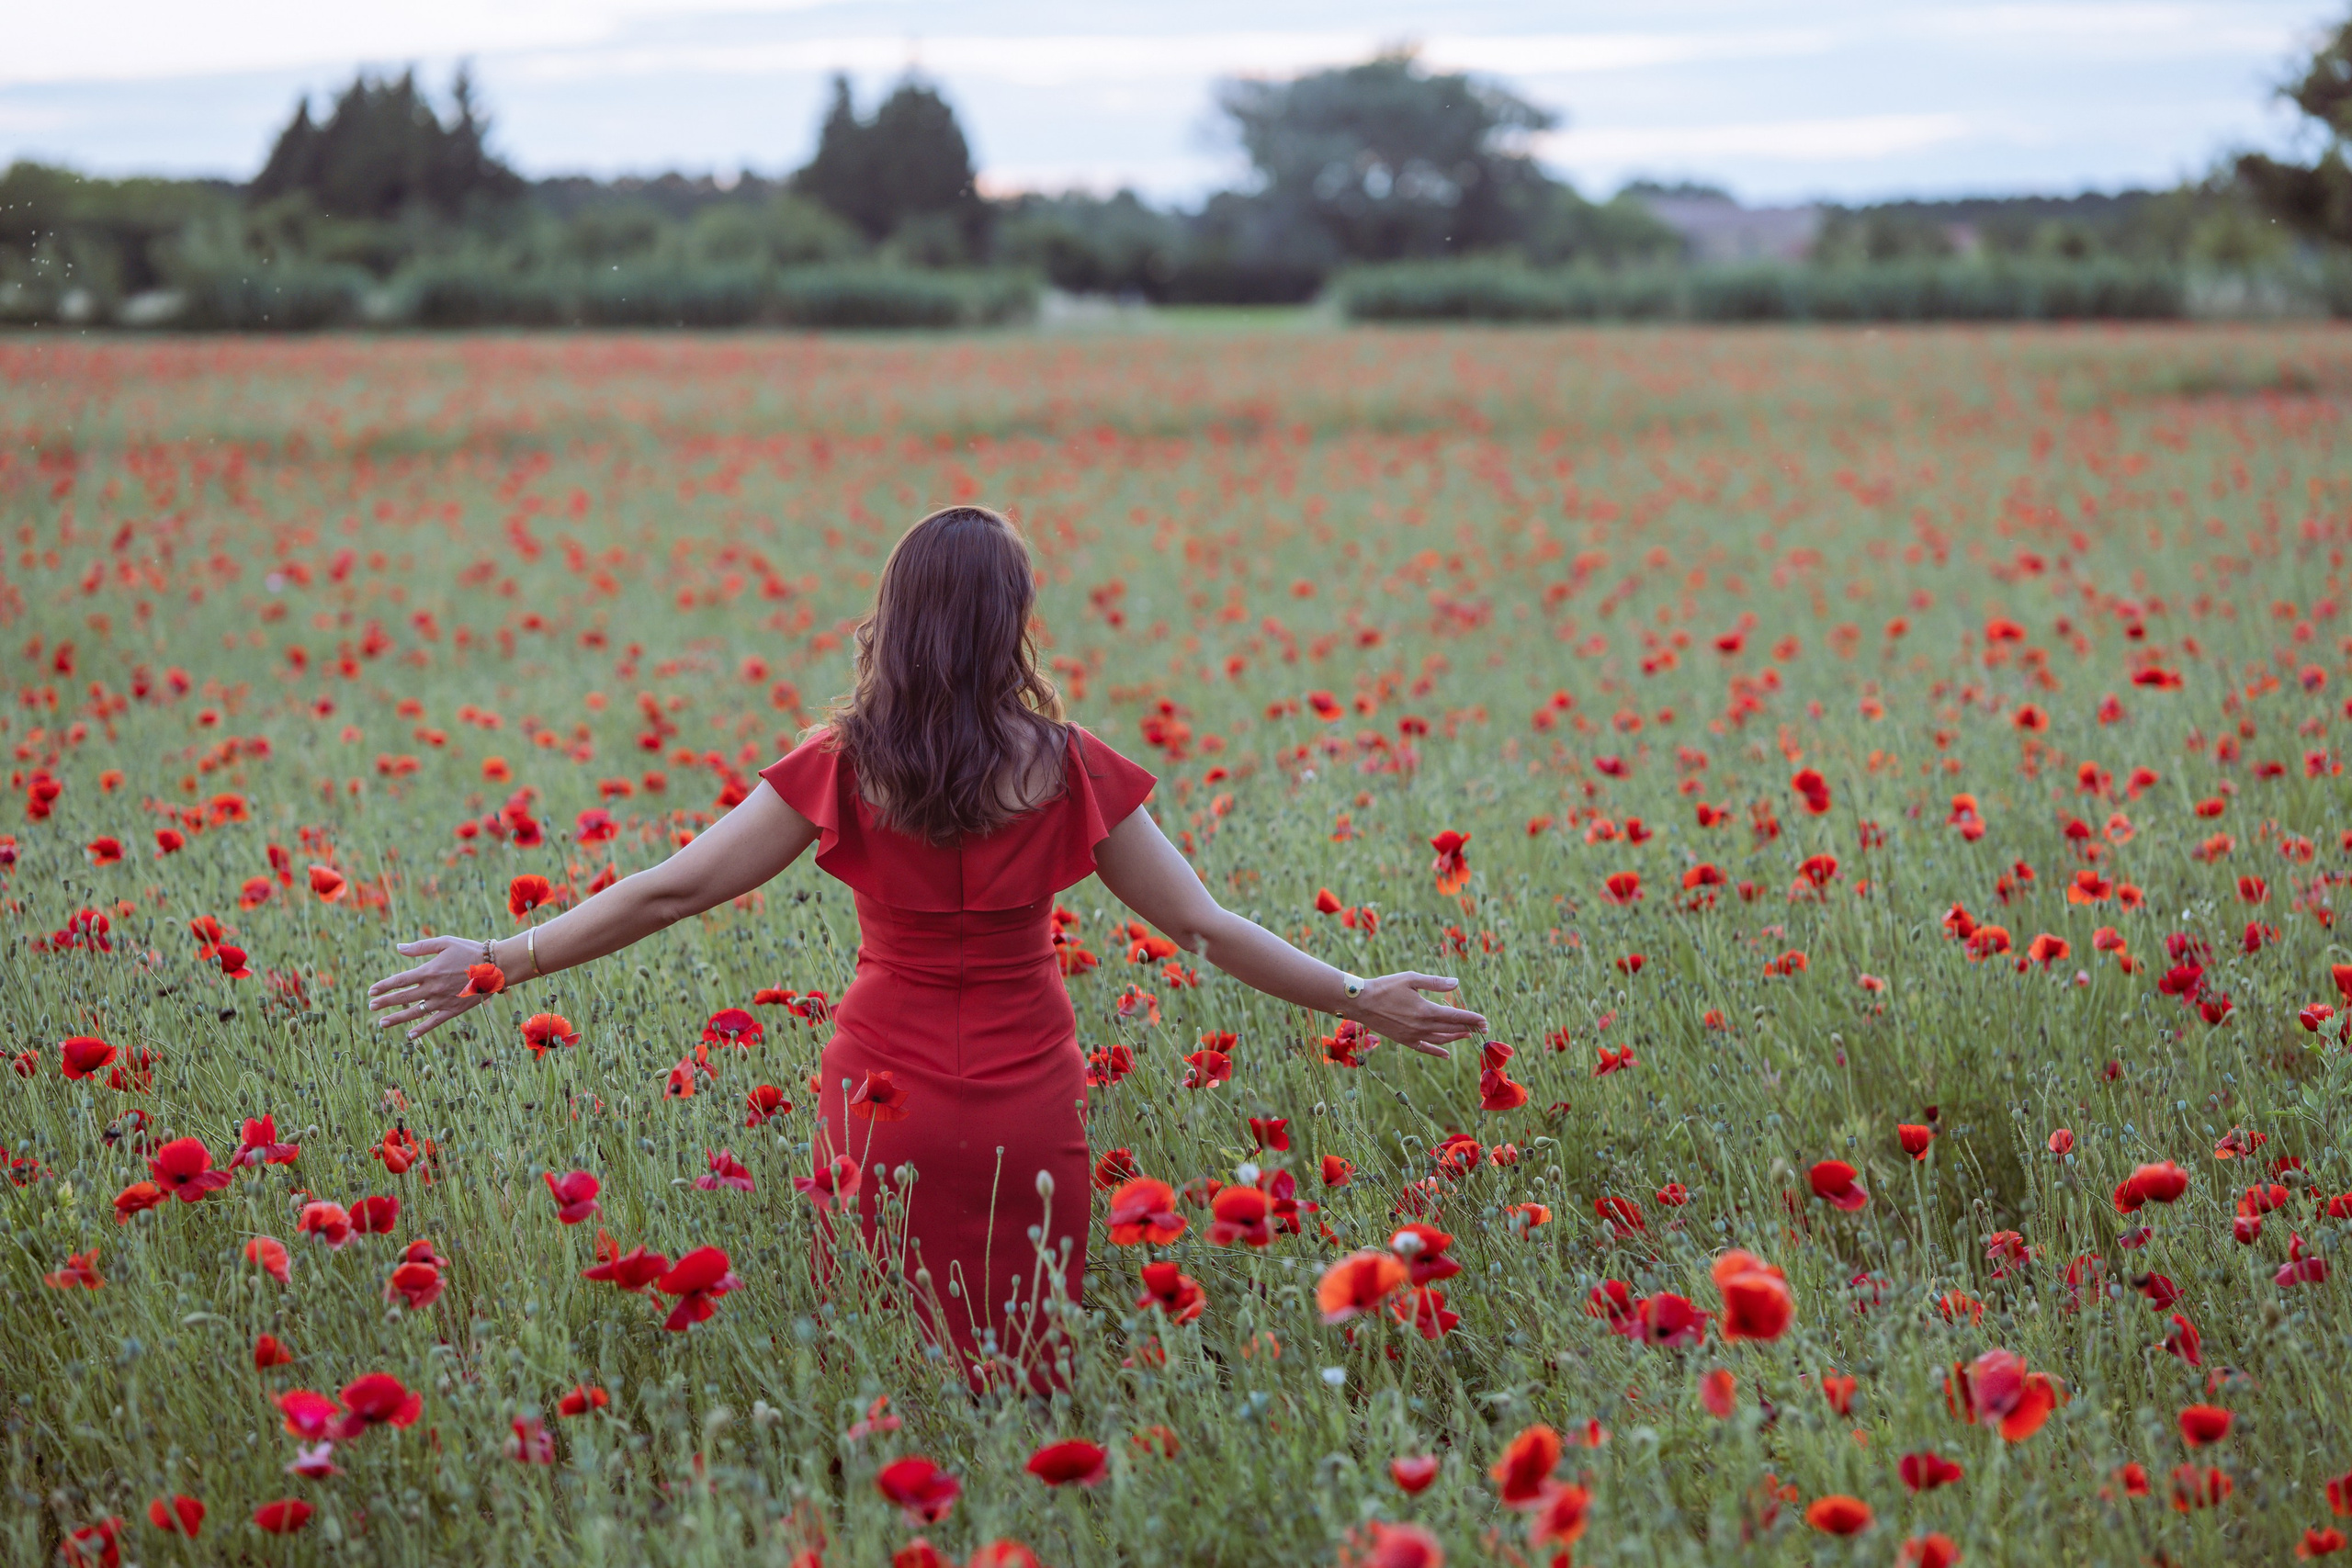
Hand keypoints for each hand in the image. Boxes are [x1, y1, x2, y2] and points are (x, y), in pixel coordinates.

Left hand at [367, 935, 502, 1040]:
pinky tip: (410, 1035)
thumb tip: (398, 948)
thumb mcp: (444, 943)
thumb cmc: (469, 950)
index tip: (371, 992)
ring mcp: (442, 1001)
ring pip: (414, 1012)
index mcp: (428, 971)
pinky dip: (421, 1029)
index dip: (383, 986)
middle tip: (371, 1007)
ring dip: (397, 1018)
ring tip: (382, 1023)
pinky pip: (434, 1022)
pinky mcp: (453, 1010)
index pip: (399, 981)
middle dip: (385, 1003)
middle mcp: (432, 988)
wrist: (495, 966)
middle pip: (403, 998)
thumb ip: (420, 946)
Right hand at [1343, 972, 1484, 1058]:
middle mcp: (1422, 1026)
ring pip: (1441, 1039)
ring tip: (1467, 1035)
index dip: (1472, 1019)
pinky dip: (1437, 1051)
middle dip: (1469, 1028)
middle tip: (1482, 1027)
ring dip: (1456, 1037)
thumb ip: (1435, 982)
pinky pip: (1425, 1048)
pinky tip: (1446, 1054)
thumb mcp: (1411, 979)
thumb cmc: (1385, 986)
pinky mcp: (1404, 1040)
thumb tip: (1456, 983)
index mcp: (1426, 1011)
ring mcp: (1413, 1036)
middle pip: (1452, 1028)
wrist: (1361, 1002)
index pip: (1456, 1016)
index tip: (1485, 1021)